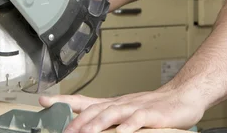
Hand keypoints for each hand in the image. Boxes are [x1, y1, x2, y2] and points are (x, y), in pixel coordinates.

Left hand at [39, 85, 205, 132]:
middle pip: (95, 109)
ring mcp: (136, 108)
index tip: (44, 101)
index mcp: (114, 104)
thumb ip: (109, 118)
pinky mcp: (151, 114)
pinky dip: (128, 127)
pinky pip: (137, 120)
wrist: (182, 96)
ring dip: (97, 124)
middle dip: (77, 120)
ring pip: (112, 113)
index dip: (63, 101)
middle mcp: (121, 103)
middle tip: (63, 131)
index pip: (84, 101)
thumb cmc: (155, 106)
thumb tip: (89, 127)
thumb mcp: (128, 111)